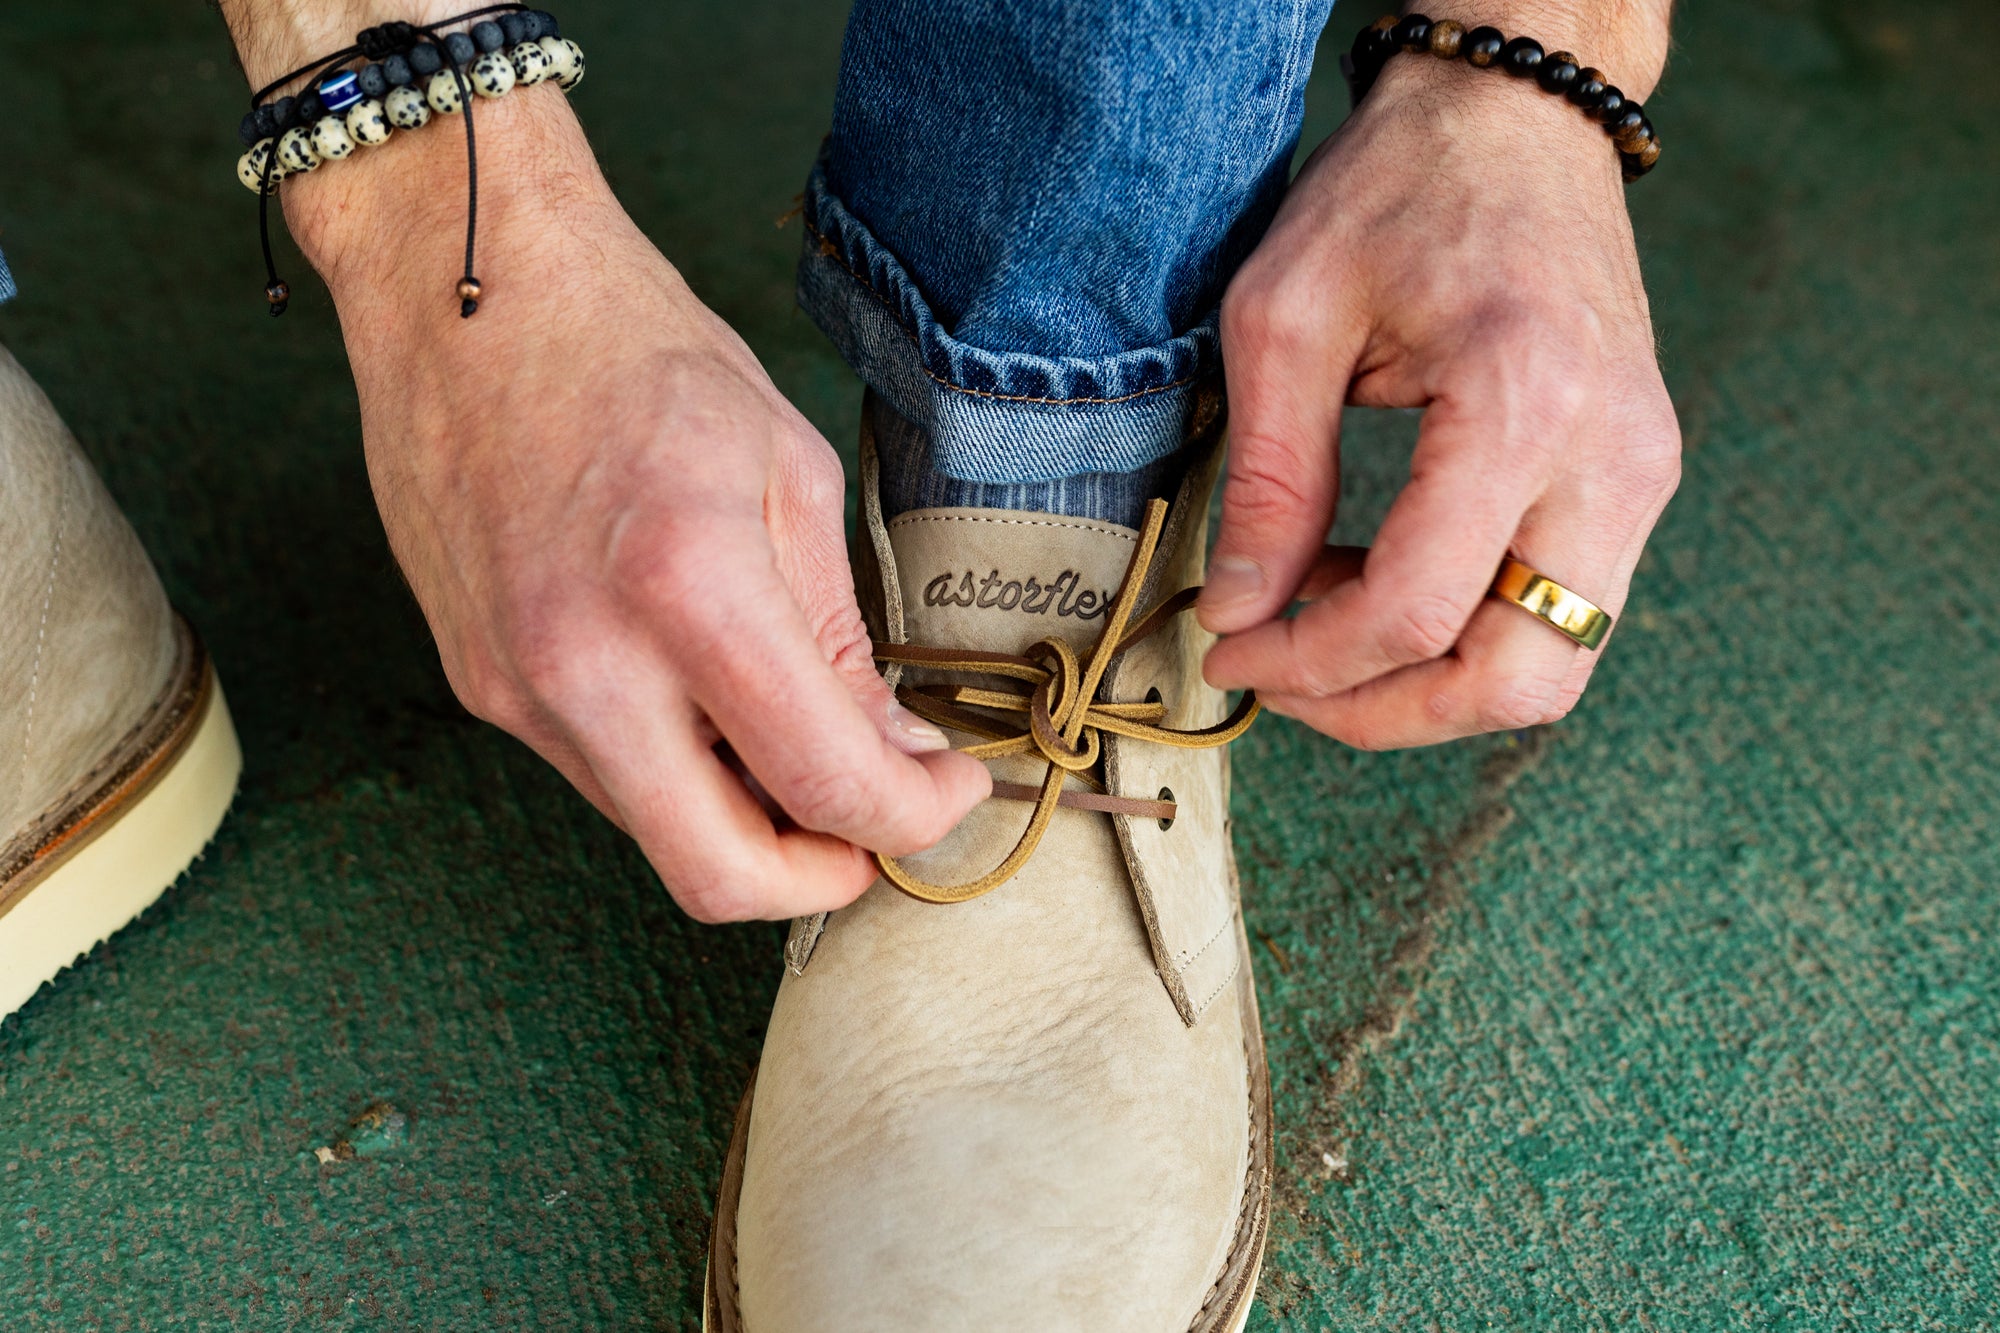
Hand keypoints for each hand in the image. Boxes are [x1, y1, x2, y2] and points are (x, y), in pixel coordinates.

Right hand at [283, 90, 987, 920]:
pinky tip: (715, 709)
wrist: (461, 287)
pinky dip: (679, 775)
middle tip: (876, 829)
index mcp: (689, 586)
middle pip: (719, 876)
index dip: (913, 816)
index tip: (947, 786)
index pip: (825, 784)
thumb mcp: (788, 472)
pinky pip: (603, 779)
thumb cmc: (638, 349)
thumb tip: (891, 751)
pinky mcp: (482, 687)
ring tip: (802, 747)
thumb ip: (839, 638)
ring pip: (658, 835)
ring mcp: (517, 686)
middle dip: (821, 877)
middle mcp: (586, 663)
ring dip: (749, 823)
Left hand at [1199, 29, 1679, 748]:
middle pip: (1514, 680)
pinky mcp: (1635, 484)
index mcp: (1524, 404)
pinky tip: (1374, 576)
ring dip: (1424, 685)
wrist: (1517, 122)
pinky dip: (1462, 635)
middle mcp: (1611, 459)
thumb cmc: (1398, 192)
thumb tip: (1243, 616)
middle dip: (1379, 710)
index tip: (1230, 648)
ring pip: (1547, 668)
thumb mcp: (1286, 318)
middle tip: (1277, 676)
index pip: (1417, 610)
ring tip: (1318, 619)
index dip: (1307, 659)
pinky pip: (1555, 615)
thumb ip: (1269, 482)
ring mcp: (1641, 477)